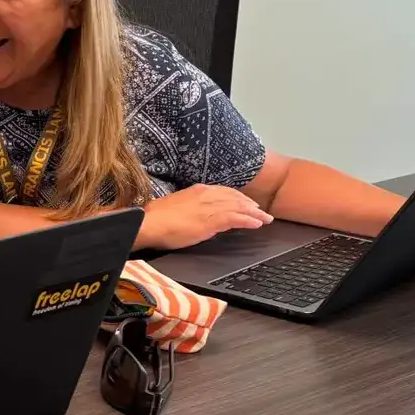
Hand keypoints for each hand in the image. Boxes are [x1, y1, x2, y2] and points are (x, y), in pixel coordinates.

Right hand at [139, 184, 273, 251]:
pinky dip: (248, 220)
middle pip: (235, 197)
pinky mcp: (211, 220)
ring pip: (239, 207)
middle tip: (261, 212)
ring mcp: (209, 206)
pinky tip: (257, 224)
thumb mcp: (177, 208)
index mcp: (197, 190)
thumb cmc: (156, 219)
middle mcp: (206, 194)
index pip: (224, 191)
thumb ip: (192, 209)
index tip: (246, 202)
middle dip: (250, 204)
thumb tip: (199, 216)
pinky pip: (236, 218)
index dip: (238, 197)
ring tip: (265, 219)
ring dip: (254, 213)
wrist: (149, 223)